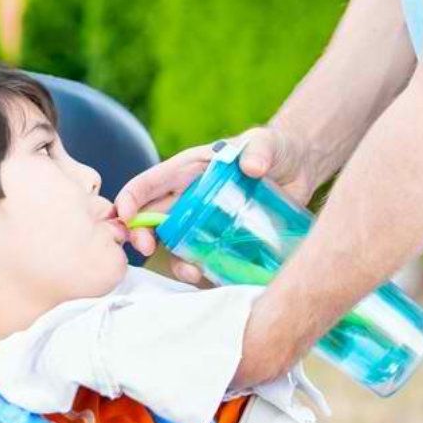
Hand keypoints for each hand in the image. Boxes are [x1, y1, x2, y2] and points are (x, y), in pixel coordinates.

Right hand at [116, 126, 316, 282]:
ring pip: (175, 244)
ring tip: (189, 272)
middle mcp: (189, 197)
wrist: (299, 170)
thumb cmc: (275, 149)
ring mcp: (203, 221)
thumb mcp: (267, 143)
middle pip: (153, 218)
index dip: (131, 197)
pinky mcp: (221, 239)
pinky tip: (209, 279)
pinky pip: (203, 259)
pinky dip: (201, 272)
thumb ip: (260, 148)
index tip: (123, 214)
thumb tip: (252, 166)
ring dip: (174, 260)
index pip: (150, 183)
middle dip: (141, 233)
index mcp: (189, 170)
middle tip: (145, 247)